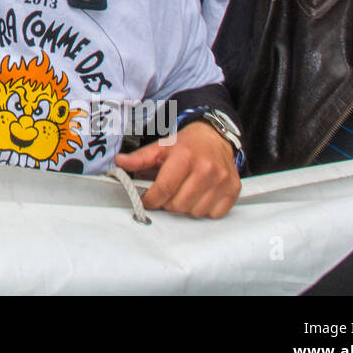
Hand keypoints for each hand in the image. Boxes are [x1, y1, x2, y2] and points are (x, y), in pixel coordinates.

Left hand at [113, 121, 240, 218]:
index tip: (146, 200)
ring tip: (185, 191)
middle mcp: (206, 168)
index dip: (151, 199)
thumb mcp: (161, 146)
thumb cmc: (186, 145)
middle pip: (178, 204)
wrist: (214, 138)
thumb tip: (119, 163)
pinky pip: (214, 214)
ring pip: (195, 211)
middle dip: (168, 202)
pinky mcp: (233, 189)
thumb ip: (139, 158)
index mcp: (185, 156)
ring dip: (186, 207)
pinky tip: (200, 195)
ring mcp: (222, 180)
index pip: (164, 189)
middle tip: (169, 192)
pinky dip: (204, 209)